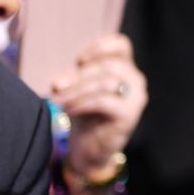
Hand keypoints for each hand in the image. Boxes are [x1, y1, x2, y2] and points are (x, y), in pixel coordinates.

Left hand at [51, 33, 146, 180]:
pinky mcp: (130, 114)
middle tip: (56, 86)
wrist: (92, 150)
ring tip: (58, 100)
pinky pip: (103, 101)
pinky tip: (69, 110)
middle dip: (79, 75)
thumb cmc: (86, 115)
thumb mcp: (78, 90)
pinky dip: (82, 103)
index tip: (78, 60)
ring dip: (76, 91)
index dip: (99, 46)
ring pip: (105, 82)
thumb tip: (59, 83)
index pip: (121, 44)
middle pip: (108, 65)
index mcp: (126, 68)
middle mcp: (136, 80)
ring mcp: (136, 97)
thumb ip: (72, 79)